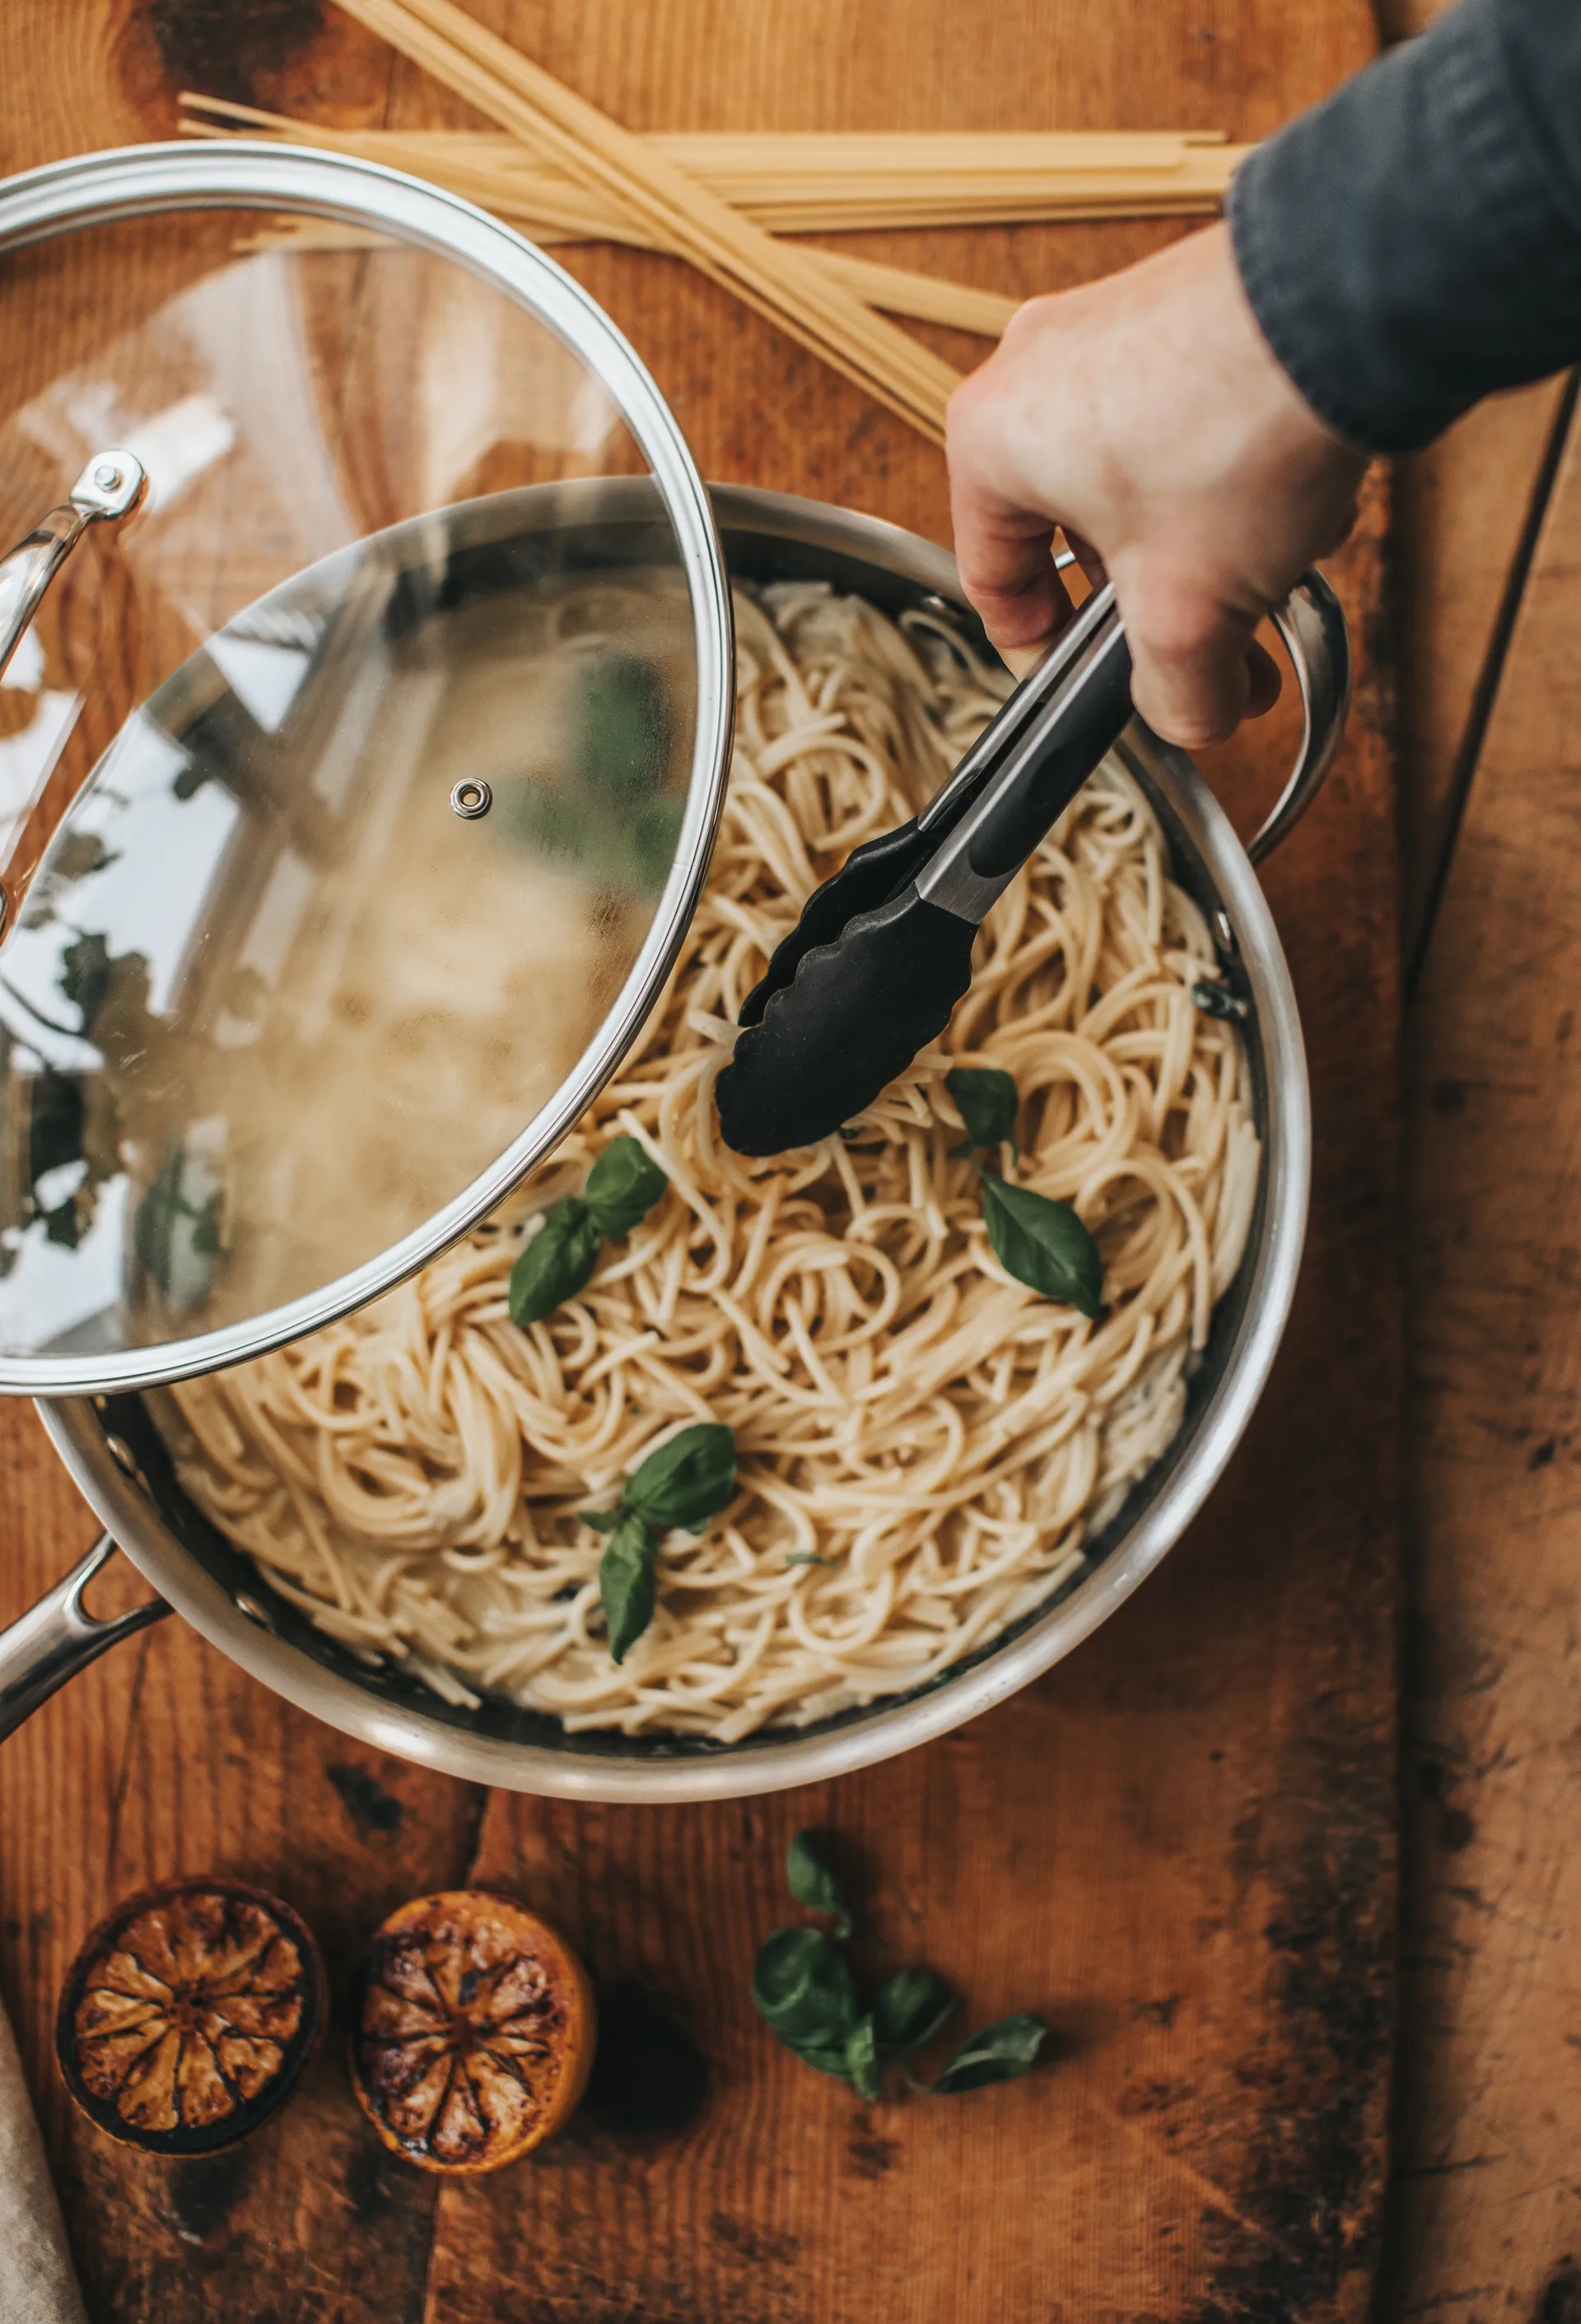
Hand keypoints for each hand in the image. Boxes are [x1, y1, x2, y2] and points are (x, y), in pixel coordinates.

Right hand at [945, 222, 1366, 747]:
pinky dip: (1236, 479)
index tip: (1093, 690)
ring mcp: (1110, 329)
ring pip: (1147, 486)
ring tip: (1275, 580)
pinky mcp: (1184, 309)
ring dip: (1210, 550)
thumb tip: (1187, 719)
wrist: (1348, 305)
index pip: (994, 582)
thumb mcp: (1188, 615)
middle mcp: (1035, 370)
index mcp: (990, 441)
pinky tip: (1297, 506)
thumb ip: (1173, 694)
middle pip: (1082, 539)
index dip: (1045, 658)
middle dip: (1161, 609)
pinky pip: (1191, 425)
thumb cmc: (1234, 437)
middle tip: (1213, 654)